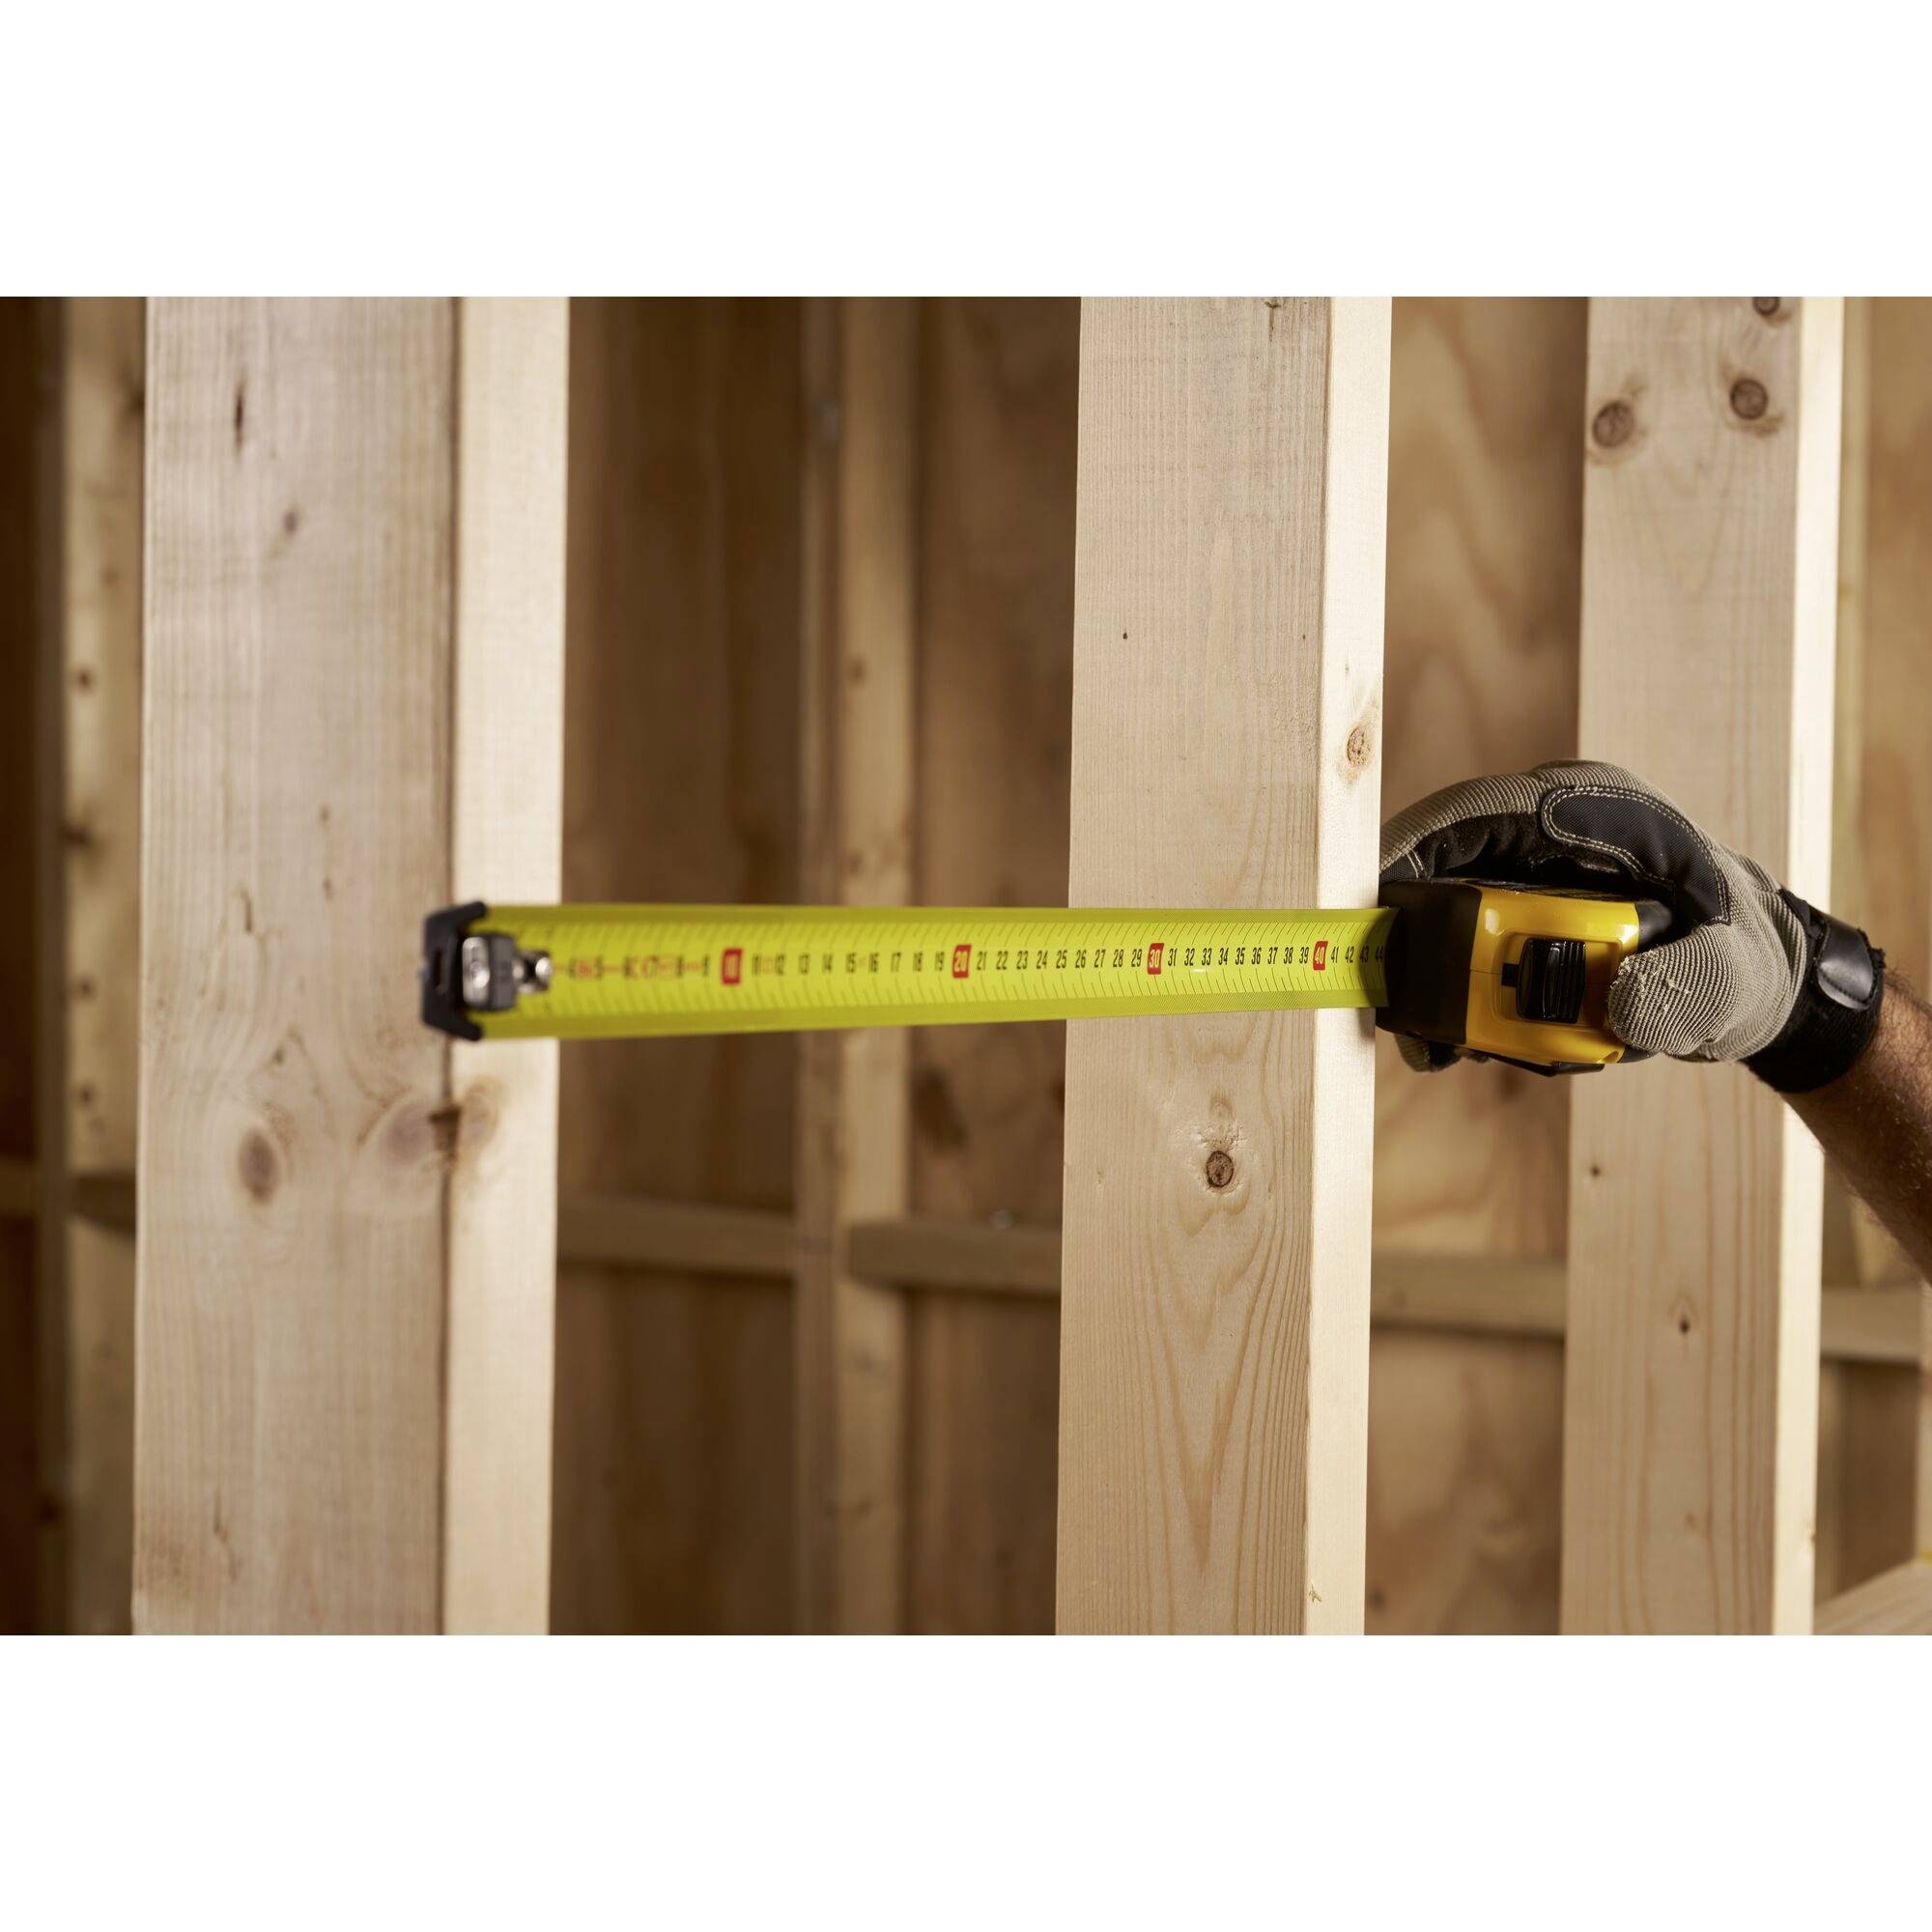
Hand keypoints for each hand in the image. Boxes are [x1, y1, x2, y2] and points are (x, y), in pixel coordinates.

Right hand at [1379, 761, 1881, 1090]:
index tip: (1371, 905)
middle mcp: (1550, 826)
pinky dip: (1459, 993)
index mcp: (1602, 812)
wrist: (1752, 975)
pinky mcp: (1516, 904)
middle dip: (1411, 940)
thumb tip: (1619, 1001)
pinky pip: (1460, 938)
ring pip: (1443, 909)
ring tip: (1454, 1046)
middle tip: (1405, 1016)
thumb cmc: (1744, 960)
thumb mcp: (1731, 981)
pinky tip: (1480, 1039)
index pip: (1482, 811)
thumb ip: (1687, 990)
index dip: (1413, 850)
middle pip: (1441, 864)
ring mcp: (1527, 864)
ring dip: (1437, 980)